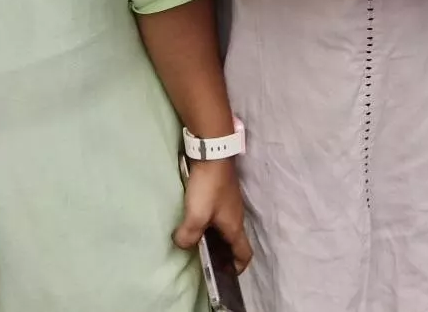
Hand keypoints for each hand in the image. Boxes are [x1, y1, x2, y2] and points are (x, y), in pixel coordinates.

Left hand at [173, 157, 250, 271]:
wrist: (212, 153)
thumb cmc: (208, 188)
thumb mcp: (196, 215)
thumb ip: (188, 235)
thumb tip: (182, 244)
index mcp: (234, 227)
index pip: (245, 253)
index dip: (237, 267)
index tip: (224, 274)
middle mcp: (236, 217)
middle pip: (234, 243)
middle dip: (223, 255)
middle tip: (206, 260)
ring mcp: (230, 204)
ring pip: (226, 229)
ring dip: (215, 239)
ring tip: (197, 243)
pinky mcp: (222, 193)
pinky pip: (218, 216)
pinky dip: (210, 224)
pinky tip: (195, 220)